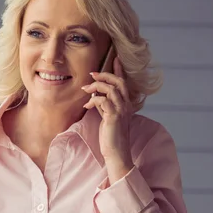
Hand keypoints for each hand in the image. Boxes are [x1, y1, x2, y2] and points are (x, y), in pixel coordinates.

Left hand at [81, 57, 133, 174]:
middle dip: (105, 74)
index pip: (123, 83)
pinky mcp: (114, 117)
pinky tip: (87, 105)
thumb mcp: (107, 118)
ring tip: (85, 89)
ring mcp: (121, 110)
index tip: (115, 59)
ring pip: (111, 89)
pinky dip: (94, 100)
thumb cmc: (111, 138)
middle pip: (118, 82)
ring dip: (96, 86)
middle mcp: (126, 105)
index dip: (119, 70)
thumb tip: (95, 98)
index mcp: (126, 104)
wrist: (117, 153)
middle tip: (92, 73)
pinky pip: (104, 100)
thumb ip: (104, 107)